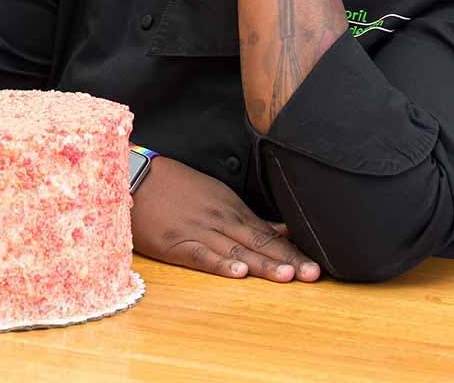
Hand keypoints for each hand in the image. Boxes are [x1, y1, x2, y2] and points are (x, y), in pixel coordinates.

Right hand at [131, 155, 320, 281]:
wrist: (137, 177)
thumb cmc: (179, 187)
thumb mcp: (217, 196)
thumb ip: (249, 218)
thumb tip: (284, 229)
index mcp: (232, 208)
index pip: (268, 233)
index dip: (292, 251)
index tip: (316, 266)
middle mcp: (220, 219)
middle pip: (258, 242)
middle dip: (286, 260)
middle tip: (313, 275)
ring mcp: (199, 231)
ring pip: (236, 250)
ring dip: (262, 264)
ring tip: (286, 276)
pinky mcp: (176, 243)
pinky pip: (201, 256)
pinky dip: (220, 264)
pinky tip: (238, 272)